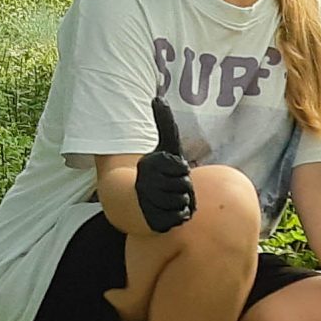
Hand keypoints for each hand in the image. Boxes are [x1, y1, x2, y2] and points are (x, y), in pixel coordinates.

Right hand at [135, 96, 195, 232]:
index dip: (181, 172)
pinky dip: (178, 216)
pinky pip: (180, 218)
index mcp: (149, 165)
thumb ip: (164, 122)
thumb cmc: (156, 172)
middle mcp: (146, 184)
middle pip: (186, 187)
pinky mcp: (154, 223)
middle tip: (168, 188)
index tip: (167, 172)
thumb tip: (157, 97)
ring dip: (181, 203)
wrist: (133, 202)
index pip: (183, 170)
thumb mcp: (163, 146)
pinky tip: (166, 212)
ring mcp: (149, 205)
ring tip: (167, 199)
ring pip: (184, 203)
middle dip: (183, 188)